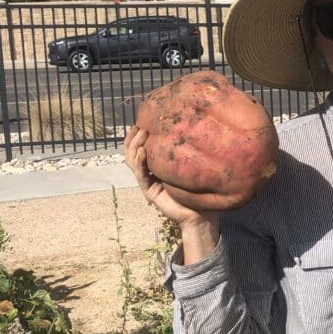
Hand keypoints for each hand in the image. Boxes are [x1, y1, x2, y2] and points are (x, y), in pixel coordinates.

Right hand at [124, 126, 219, 259]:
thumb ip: (186, 151)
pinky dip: (140, 161)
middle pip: (132, 151)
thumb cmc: (199, 189)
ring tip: (141, 132)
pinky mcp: (149, 191)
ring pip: (132, 160)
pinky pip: (140, 173)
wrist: (199, 214)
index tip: (143, 118)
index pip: (141, 146)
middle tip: (140, 124)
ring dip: (134, 145)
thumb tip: (194, 127)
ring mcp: (147, 182)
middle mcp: (149, 172)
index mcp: (157, 165)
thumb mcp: (191, 166)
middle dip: (133, 136)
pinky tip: (143, 150)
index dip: (138, 133)